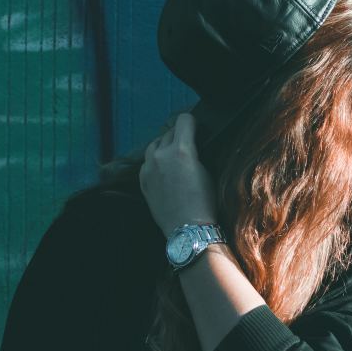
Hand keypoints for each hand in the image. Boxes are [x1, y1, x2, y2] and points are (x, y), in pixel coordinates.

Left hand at [140, 112, 217, 236]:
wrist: (188, 229)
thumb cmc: (204, 203)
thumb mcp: (208, 171)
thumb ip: (197, 152)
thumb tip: (194, 143)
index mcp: (181, 150)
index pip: (184, 120)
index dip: (193, 122)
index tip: (198, 128)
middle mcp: (161, 155)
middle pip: (169, 132)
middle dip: (180, 135)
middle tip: (190, 144)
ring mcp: (149, 168)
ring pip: (155, 145)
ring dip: (166, 146)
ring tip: (176, 157)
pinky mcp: (143, 180)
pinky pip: (148, 161)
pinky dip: (157, 161)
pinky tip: (167, 171)